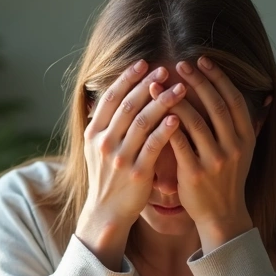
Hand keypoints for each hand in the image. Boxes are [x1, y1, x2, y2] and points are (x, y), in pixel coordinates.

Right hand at [76, 59, 186, 268]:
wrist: (107, 212)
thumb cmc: (108, 176)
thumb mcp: (97, 148)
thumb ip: (105, 123)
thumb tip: (114, 93)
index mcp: (94, 132)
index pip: (111, 97)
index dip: (127, 78)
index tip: (144, 63)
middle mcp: (104, 142)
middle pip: (128, 105)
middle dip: (147, 84)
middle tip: (166, 70)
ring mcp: (120, 157)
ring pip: (142, 122)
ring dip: (162, 102)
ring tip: (181, 89)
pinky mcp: (137, 172)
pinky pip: (153, 145)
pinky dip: (166, 129)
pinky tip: (179, 117)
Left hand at [159, 57, 255, 252]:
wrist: (222, 215)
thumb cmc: (229, 179)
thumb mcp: (246, 151)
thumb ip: (251, 123)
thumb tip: (266, 95)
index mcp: (247, 137)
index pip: (233, 99)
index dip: (218, 77)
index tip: (202, 60)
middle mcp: (234, 147)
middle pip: (215, 105)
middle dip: (197, 81)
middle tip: (180, 63)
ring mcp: (215, 160)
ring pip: (194, 121)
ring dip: (175, 99)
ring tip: (158, 84)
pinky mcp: (195, 173)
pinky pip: (179, 143)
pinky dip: (167, 125)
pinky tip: (154, 112)